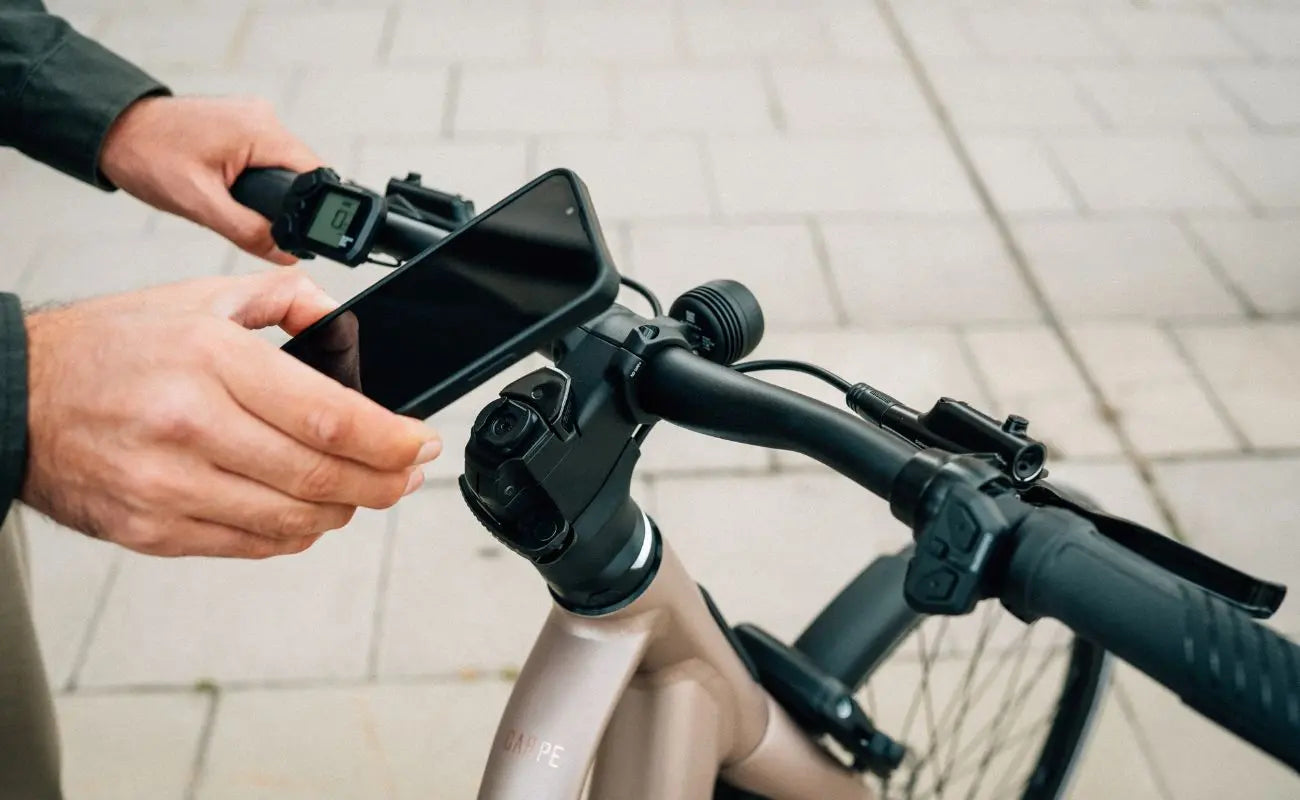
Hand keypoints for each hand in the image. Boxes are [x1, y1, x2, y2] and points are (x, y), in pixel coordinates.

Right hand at [22, 270, 440, 558]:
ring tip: (362, 491)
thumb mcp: (196, 298)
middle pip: (321, 477)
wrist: (15, 399)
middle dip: (384, 482)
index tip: (421, 443)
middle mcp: (191, 427)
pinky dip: (294, 533)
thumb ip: (281, 301)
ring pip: (293, 520)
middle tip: (407, 474)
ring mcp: (169, 487)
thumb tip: (339, 323)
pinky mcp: (153, 529)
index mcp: (211, 362)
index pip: (330, 418)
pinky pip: (251, 544)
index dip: (391, 440)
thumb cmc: (107, 349)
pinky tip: (308, 512)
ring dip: (344, 510)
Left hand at [99, 95, 320, 264]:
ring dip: (268, 189)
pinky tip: (226, 182)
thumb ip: (249, 232)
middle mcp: (263, 117)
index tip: (301, 232)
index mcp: (261, 131)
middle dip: (284, 201)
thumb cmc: (147, 156)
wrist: (112, 129)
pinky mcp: (241, 122)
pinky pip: (264, 155)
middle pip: (300, 171)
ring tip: (230, 197)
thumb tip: (287, 254)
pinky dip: (254, 176)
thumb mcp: (200, 204)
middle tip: (248, 215)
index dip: (314, 208)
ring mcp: (252, 116)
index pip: (314, 175)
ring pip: (283, 165)